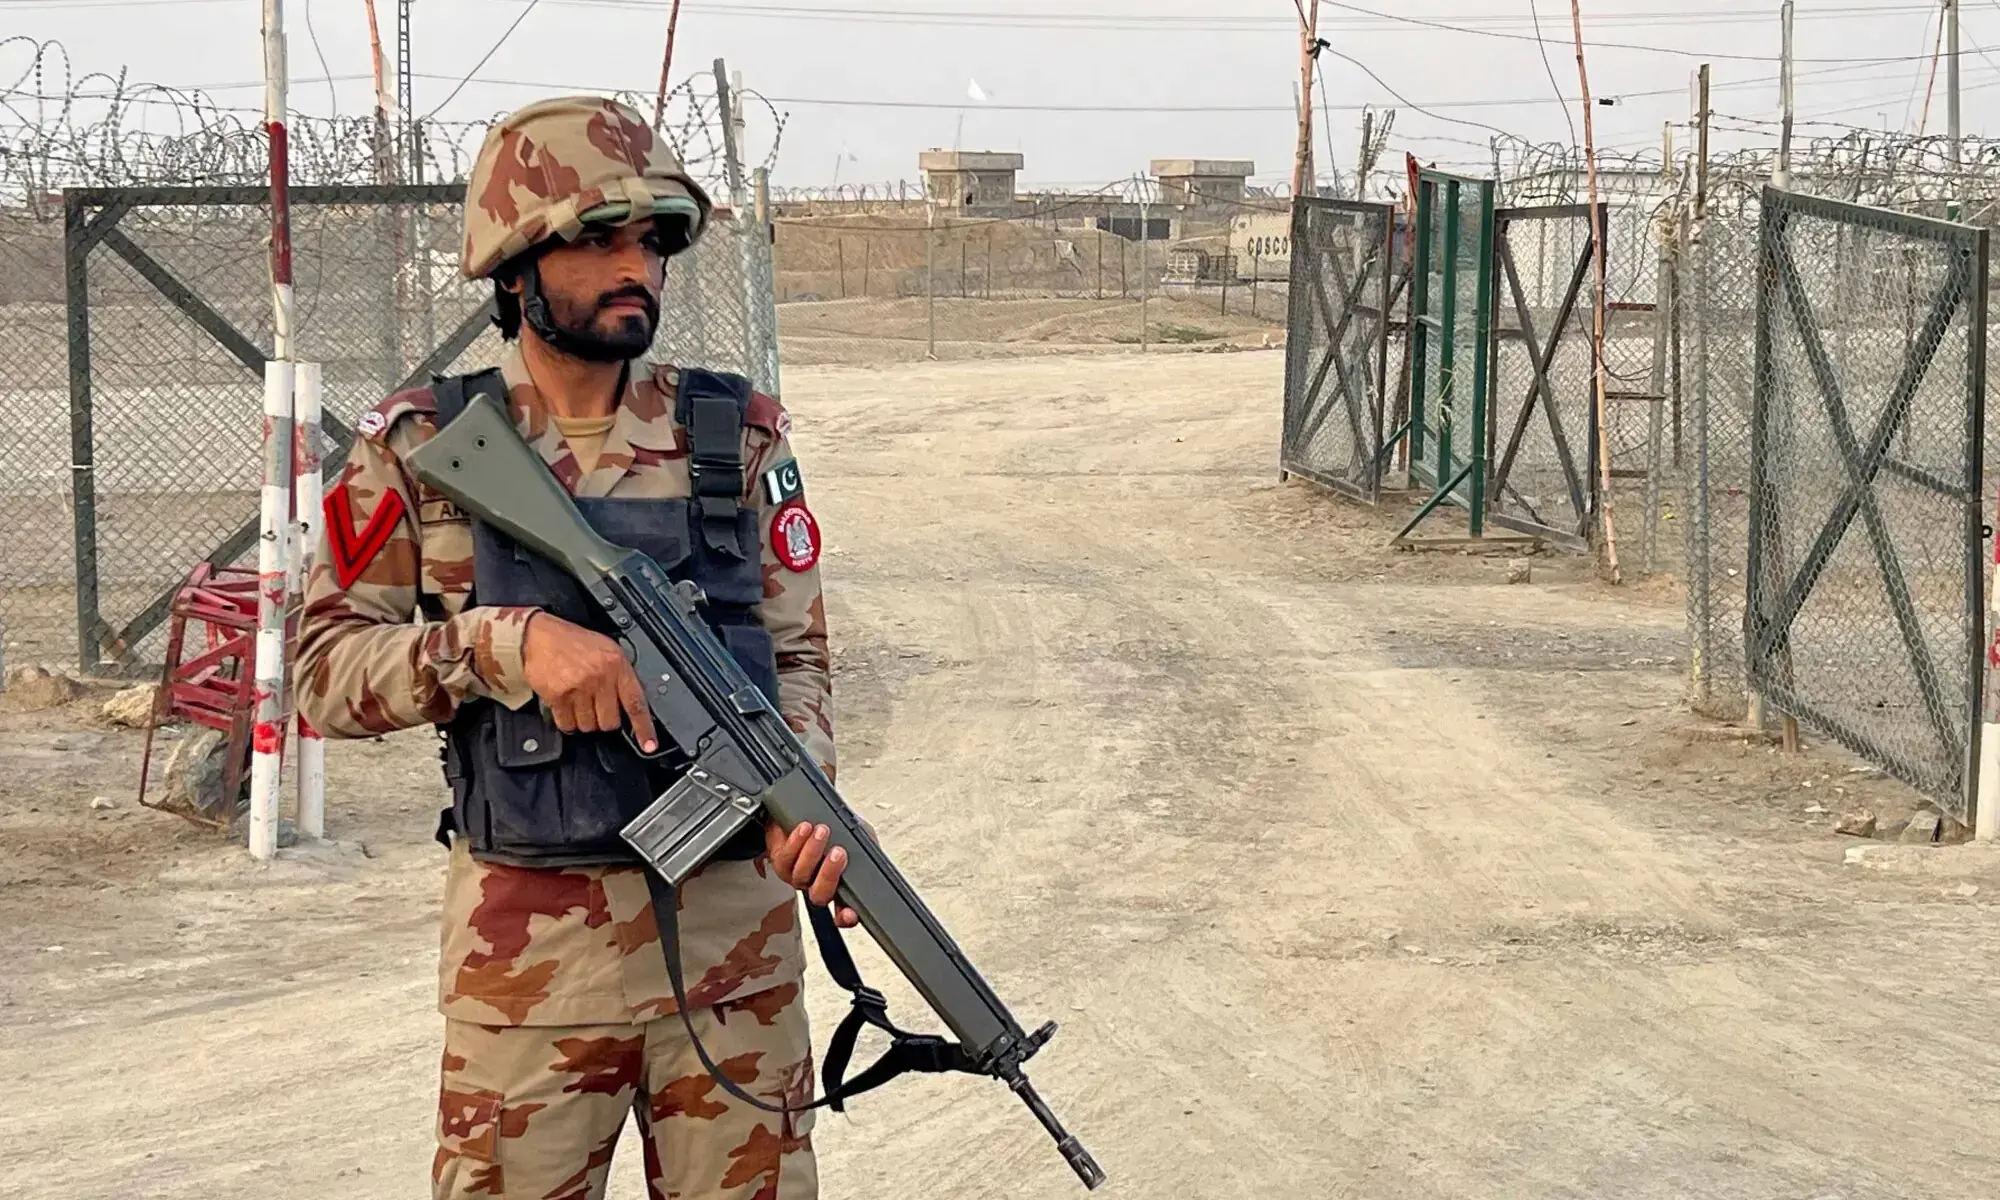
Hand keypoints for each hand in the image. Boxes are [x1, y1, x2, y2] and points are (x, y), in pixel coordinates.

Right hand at [521, 612, 657, 751]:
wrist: (538, 636)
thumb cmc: (573, 643)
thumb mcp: (607, 650)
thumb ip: (620, 675)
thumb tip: (632, 704)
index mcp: (617, 665)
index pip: (636, 703)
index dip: (644, 728)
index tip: (649, 745)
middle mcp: (600, 677)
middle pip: (610, 722)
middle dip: (604, 720)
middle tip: (596, 706)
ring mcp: (578, 688)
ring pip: (589, 726)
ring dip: (584, 720)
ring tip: (579, 701)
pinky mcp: (558, 696)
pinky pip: (568, 725)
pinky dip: (567, 722)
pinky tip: (566, 706)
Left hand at [766, 817, 873, 927]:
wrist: (804, 813)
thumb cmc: (833, 827)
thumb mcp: (858, 836)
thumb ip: (867, 849)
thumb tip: (872, 856)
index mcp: (839, 885)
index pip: (843, 911)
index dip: (845, 916)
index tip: (849, 912)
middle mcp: (817, 885)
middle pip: (820, 896)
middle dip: (829, 876)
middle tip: (838, 853)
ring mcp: (798, 877)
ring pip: (801, 876)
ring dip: (812, 852)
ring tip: (822, 831)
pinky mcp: (781, 863)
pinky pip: (785, 859)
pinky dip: (796, 842)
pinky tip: (805, 829)